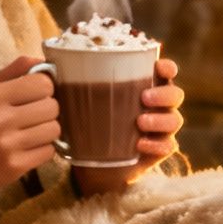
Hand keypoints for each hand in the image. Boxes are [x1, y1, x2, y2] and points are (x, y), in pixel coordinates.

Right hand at [0, 56, 60, 215]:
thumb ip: (14, 71)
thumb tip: (44, 61)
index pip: (42, 83)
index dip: (45, 88)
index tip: (36, 95)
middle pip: (52, 106)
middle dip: (47, 110)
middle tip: (33, 116)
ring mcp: (8, 144)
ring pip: (54, 129)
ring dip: (47, 131)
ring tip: (31, 132)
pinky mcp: (15, 166)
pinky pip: (49, 151)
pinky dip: (42, 149)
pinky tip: (27, 148)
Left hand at [73, 58, 183, 196]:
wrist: (95, 160)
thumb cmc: (90, 122)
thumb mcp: (83, 101)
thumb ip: (74, 81)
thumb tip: (47, 63)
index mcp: (145, 86)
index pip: (165, 72)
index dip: (167, 67)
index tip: (158, 67)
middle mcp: (158, 106)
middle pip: (175, 95)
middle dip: (163, 94)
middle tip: (144, 97)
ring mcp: (161, 129)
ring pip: (174, 120)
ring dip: (160, 119)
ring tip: (140, 121)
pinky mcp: (159, 150)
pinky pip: (168, 146)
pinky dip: (156, 144)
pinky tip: (139, 144)